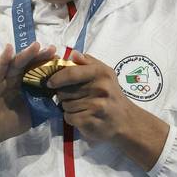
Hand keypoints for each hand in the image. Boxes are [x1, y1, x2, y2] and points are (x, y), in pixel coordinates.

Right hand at [0, 42, 55, 176]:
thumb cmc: (8, 124)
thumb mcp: (31, 114)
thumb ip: (42, 104)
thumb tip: (60, 97)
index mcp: (23, 86)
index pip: (36, 72)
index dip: (47, 65)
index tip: (60, 58)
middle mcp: (13, 80)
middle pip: (28, 64)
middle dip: (40, 56)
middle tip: (53, 48)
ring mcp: (2, 80)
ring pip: (15, 64)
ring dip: (25, 54)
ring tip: (36, 45)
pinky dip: (3, 59)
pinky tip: (9, 49)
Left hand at [48, 51, 169, 169]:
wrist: (126, 121)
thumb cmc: (112, 94)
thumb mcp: (105, 73)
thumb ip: (88, 62)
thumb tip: (72, 54)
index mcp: (101, 73)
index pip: (71, 72)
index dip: (57, 77)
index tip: (50, 82)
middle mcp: (99, 88)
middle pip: (64, 91)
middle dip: (64, 94)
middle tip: (73, 96)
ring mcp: (95, 106)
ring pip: (65, 105)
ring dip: (68, 107)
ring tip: (81, 106)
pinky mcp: (90, 121)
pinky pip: (69, 117)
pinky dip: (71, 118)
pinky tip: (82, 116)